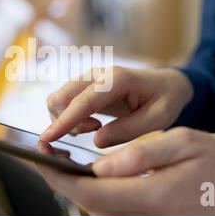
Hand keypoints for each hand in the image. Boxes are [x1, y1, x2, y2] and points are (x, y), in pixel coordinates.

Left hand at [38, 128, 214, 215]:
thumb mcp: (183, 144)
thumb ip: (139, 155)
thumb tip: (98, 166)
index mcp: (150, 195)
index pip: (90, 191)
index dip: (59, 176)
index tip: (40, 157)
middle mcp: (145, 215)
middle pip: (89, 204)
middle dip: (61, 181)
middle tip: (46, 157)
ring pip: (99, 209)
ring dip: (76, 187)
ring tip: (62, 163)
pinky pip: (114, 209)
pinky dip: (95, 193)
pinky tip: (91, 176)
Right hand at [41, 66, 192, 147]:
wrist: (167, 84)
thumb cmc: (165, 100)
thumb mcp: (159, 118)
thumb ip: (129, 129)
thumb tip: (97, 141)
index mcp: (116, 79)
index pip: (82, 101)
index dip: (64, 121)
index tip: (47, 138)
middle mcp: (97, 74)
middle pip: (60, 97)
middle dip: (65, 122)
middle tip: (95, 130)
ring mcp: (88, 79)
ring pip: (58, 101)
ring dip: (69, 121)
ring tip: (97, 127)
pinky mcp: (85, 88)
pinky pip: (64, 103)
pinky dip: (71, 119)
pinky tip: (94, 124)